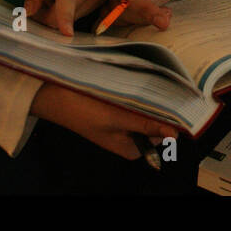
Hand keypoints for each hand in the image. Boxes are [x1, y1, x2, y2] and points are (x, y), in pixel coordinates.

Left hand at [25, 0, 116, 35]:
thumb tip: (29, 12)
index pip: (67, 0)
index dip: (65, 18)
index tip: (65, 34)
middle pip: (69, 15)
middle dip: (51, 16)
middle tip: (42, 1)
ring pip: (78, 15)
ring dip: (63, 13)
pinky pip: (87, 10)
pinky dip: (75, 9)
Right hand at [30, 82, 177, 159]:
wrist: (54, 94)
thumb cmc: (83, 110)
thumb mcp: (118, 118)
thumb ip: (146, 125)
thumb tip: (175, 135)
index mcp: (133, 148)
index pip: (164, 133)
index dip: (171, 116)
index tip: (175, 97)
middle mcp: (131, 138)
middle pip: (157, 120)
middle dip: (158, 105)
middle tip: (154, 86)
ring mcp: (124, 124)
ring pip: (147, 109)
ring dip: (148, 96)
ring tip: (141, 83)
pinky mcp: (117, 110)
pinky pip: (136, 102)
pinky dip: (137, 93)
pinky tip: (133, 81)